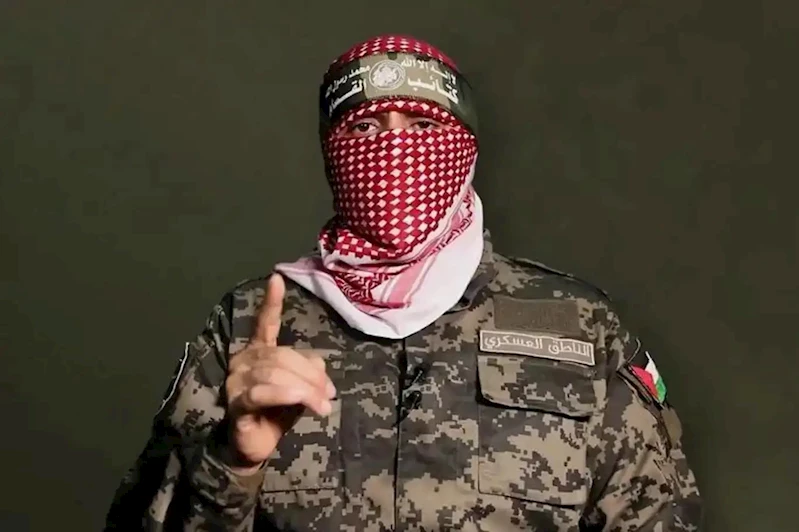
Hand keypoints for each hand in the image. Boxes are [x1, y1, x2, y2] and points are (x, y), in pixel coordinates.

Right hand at [221, 274, 335, 473]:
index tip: (277, 278)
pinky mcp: (236, 404)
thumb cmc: (276, 414)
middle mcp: (244, 360)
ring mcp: (237, 381)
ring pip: (276, 374)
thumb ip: (309, 373)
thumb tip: (321, 368)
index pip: (266, 322)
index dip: (272, 302)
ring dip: (305, 390)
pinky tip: (302, 401)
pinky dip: (286, 395)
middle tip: (330, 394)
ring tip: (323, 405)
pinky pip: (262, 393)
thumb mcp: (299, 389)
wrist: (255, 448)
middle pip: (283, 356)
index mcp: (259, 351)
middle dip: (311, 375)